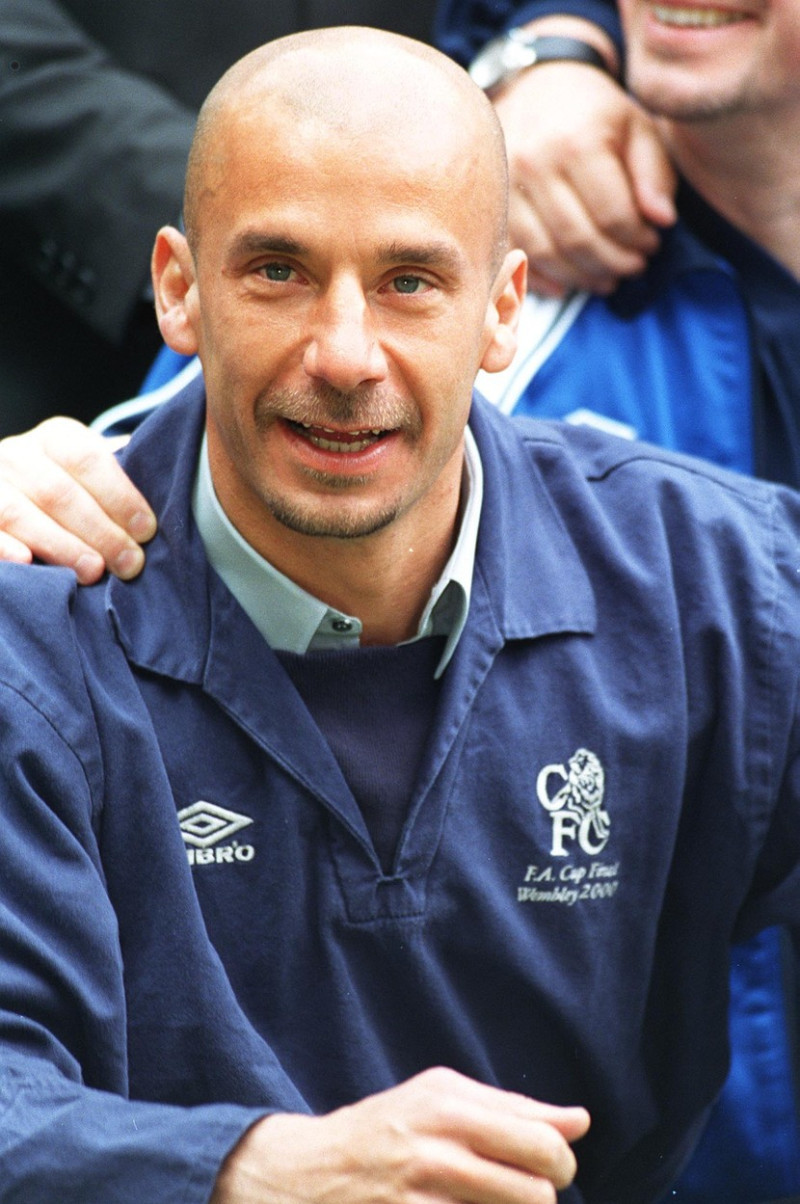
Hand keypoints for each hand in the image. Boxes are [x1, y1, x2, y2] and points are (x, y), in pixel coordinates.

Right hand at [0, 417, 155, 582]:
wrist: (19, 491)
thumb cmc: (75, 492)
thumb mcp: (95, 476)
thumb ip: (123, 482)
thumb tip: (169, 498)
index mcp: (56, 437)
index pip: (88, 459)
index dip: (119, 496)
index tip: (147, 530)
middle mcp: (18, 455)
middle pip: (58, 491)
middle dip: (99, 531)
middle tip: (129, 563)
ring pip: (20, 513)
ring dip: (60, 545)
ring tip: (93, 572)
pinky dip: (4, 546)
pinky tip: (27, 563)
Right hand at [211, 1066, 590, 1203]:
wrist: (304, 1174)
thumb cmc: (384, 1133)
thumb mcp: (440, 1103)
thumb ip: (511, 1110)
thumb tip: (580, 1120)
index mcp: (448, 1099)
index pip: (541, 1136)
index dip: (558, 1162)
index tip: (547, 1170)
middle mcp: (436, 1137)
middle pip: (539, 1180)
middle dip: (547, 1194)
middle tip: (529, 1196)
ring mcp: (422, 1187)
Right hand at [494, 62, 676, 295]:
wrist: (535, 88)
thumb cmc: (594, 113)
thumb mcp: (636, 128)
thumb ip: (654, 175)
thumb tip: (662, 221)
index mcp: (577, 142)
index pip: (613, 215)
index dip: (637, 240)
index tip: (652, 244)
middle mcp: (535, 164)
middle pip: (579, 239)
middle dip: (613, 263)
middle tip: (634, 266)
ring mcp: (506, 187)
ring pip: (547, 253)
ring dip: (582, 276)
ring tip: (607, 277)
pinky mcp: (491, 204)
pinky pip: (515, 254)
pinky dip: (542, 278)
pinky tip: (569, 283)